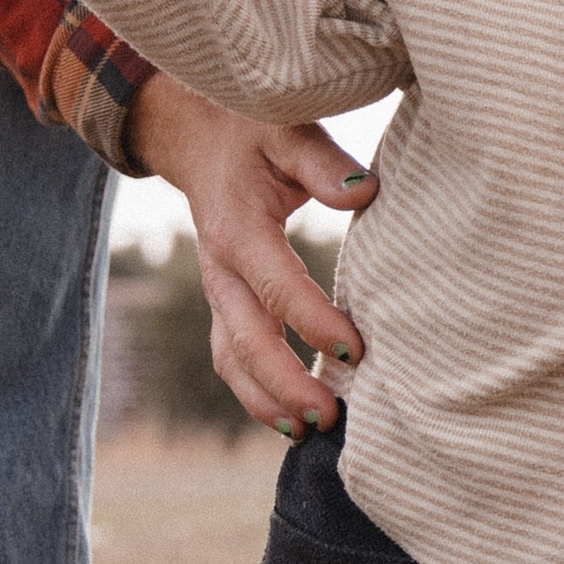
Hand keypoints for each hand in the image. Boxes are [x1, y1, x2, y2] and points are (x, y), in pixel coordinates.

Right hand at [124, 74, 374, 432]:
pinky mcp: (225, 304)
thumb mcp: (289, 130)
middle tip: (330, 415)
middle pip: (246, 339)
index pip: (277, 285)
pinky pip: (231, 358)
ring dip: (265, 400)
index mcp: (238, 228)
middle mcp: (220, 269)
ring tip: (308, 433)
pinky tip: (290, 421)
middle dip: (285, 382)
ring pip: (231, 359)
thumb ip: (324, 162)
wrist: (198, 135)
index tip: (356, 352)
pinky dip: (255, 394)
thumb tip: (364, 192)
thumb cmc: (255, 132)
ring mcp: (218, 292)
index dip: (314, 322)